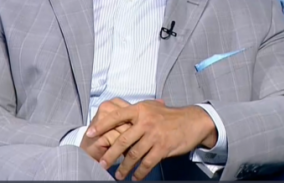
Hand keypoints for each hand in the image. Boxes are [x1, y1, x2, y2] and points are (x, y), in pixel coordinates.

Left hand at [87, 100, 216, 180]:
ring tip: (118, 175)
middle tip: (102, 163)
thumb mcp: (152, 108)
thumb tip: (117, 118)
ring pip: (133, 154)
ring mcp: (154, 135)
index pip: (116, 116)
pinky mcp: (163, 147)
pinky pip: (147, 163)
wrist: (192, 121)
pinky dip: (140, 172)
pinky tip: (136, 177)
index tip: (90, 134)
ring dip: (124, 167)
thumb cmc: (170, 115)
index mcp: (140, 110)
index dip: (102, 125)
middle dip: (110, 154)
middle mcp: (145, 121)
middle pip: (122, 140)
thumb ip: (136, 113)